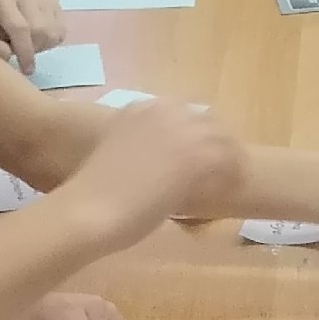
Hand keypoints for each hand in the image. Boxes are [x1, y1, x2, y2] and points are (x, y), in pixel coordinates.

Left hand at [0, 0, 64, 72]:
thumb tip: (5, 51)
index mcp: (2, 1)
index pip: (19, 27)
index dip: (25, 51)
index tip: (26, 71)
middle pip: (39, 29)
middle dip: (33, 48)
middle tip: (23, 54)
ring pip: (53, 30)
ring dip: (43, 45)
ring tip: (29, 45)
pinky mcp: (55, 3)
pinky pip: (61, 29)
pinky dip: (52, 40)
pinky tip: (39, 39)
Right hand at [59, 98, 244, 240]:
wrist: (88, 210)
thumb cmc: (91, 194)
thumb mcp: (117, 155)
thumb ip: (141, 150)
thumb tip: (162, 166)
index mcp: (140, 109)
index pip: (184, 115)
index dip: (196, 136)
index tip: (200, 155)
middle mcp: (163, 112)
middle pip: (208, 123)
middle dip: (217, 145)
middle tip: (223, 170)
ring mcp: (182, 132)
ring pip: (223, 141)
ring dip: (229, 161)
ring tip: (231, 182)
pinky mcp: (196, 156)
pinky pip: (228, 164)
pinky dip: (231, 178)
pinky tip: (228, 193)